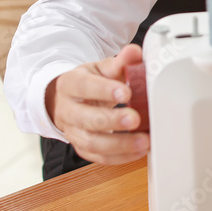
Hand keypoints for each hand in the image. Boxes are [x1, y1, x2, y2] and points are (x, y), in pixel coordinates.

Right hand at [45, 44, 148, 165]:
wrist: (69, 100)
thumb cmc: (89, 83)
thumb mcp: (100, 68)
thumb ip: (119, 62)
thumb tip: (135, 53)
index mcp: (70, 84)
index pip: (84, 87)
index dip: (104, 90)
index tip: (126, 92)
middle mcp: (68, 110)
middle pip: (86, 119)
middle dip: (112, 121)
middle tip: (135, 118)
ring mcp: (73, 132)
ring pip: (91, 143)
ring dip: (119, 144)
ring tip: (143, 141)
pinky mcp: (82, 148)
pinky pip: (98, 157)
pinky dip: (119, 157)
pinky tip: (138, 151)